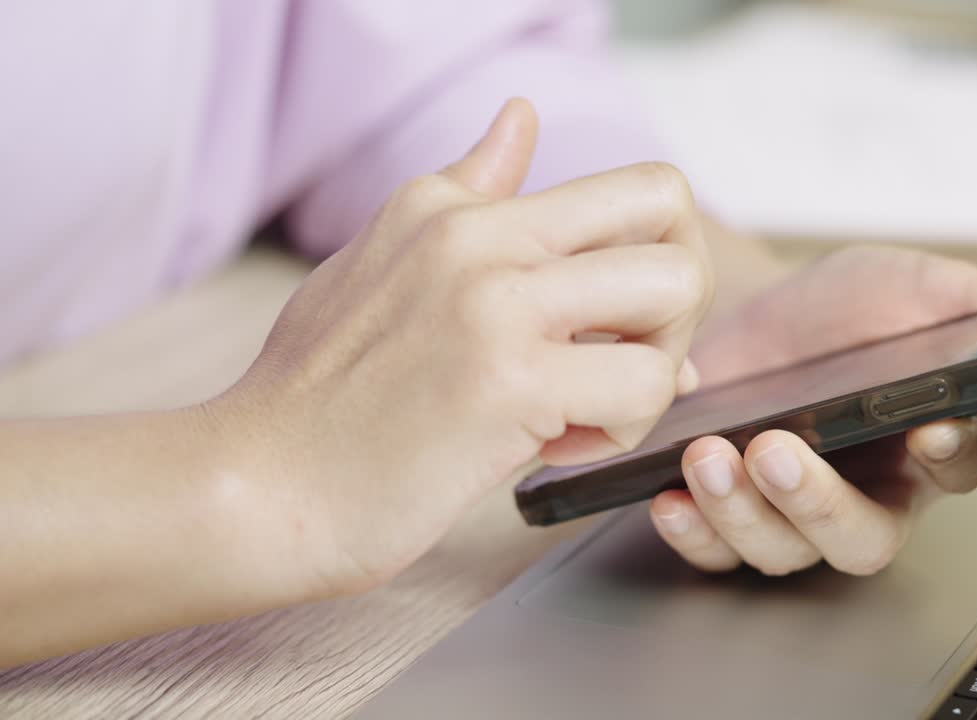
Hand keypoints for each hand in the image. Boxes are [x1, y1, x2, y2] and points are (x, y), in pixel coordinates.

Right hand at [213, 100, 712, 595]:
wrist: (256, 486)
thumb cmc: (317, 394)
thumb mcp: (384, 260)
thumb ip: (464, 189)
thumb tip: (520, 115)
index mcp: (459, 209)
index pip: (634, 185)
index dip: (661, 252)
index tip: (623, 316)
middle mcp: (483, 238)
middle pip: (672, 214)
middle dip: (679, 301)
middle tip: (628, 359)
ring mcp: (497, 304)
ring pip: (675, 292)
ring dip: (656, 367)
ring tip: (591, 407)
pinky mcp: (508, 382)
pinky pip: (642, 387)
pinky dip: (619, 430)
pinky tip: (554, 447)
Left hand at [649, 245, 976, 575]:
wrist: (750, 319)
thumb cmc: (840, 311)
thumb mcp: (901, 285)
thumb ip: (957, 299)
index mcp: (928, 441)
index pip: (964, 462)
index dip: (952, 453)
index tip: (929, 429)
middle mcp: (869, 492)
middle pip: (862, 538)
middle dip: (817, 505)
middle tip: (777, 452)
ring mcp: (796, 514)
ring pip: (783, 551)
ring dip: (742, 513)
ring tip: (708, 455)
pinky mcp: (733, 515)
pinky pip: (718, 553)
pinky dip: (693, 534)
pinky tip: (670, 499)